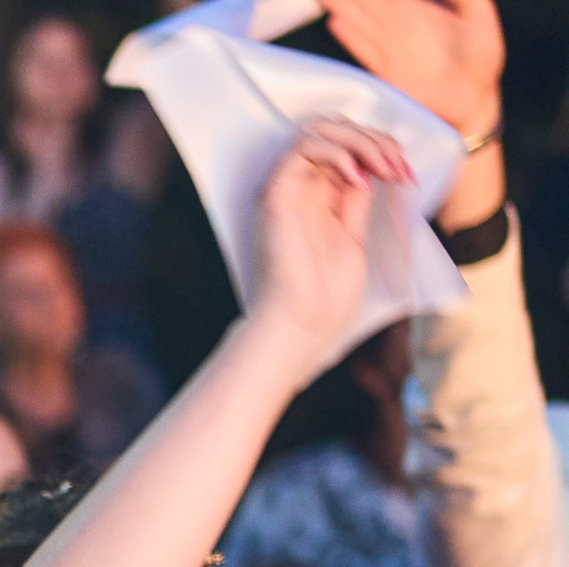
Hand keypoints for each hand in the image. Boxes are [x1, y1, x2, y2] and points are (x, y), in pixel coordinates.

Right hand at [246, 118, 409, 363]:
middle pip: (333, 128)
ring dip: (360, 141)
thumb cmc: (326, 295)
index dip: (381, 148)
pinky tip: (358, 178)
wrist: (303, 324)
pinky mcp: (274, 194)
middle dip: (374, 139)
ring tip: (384, 169)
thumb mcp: (354, 234)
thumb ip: (358, 198)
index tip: (406, 176)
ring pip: (319, 129)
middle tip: (397, 170)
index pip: (346, 145)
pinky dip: (337, 153)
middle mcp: (298, 187)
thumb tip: (377, 165)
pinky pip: (303, 147)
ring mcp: (285, 188)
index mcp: (317, 196)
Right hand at [323, 0, 503, 134]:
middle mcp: (401, 27)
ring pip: (361, 20)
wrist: (471, 102)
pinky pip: (364, 48)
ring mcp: (390, 49)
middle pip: (370, 2)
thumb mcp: (479, 19)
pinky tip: (336, 22)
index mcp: (420, 11)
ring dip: (343, 6)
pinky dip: (351, 36)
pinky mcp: (385, 72)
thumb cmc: (481, 61)